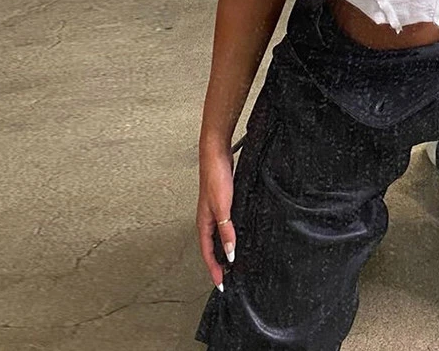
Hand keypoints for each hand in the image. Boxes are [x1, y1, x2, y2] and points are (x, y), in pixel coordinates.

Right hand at [196, 149, 236, 289]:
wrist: (216, 155)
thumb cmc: (216, 178)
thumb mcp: (223, 208)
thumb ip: (225, 231)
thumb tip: (229, 253)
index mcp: (203, 223)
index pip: (207, 253)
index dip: (214, 270)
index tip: (221, 285)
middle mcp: (206, 219)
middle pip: (210, 248)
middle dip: (216, 264)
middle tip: (226, 278)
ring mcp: (213, 211)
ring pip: (216, 237)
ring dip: (222, 250)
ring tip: (231, 262)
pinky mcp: (222, 203)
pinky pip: (223, 226)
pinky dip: (227, 236)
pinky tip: (235, 236)